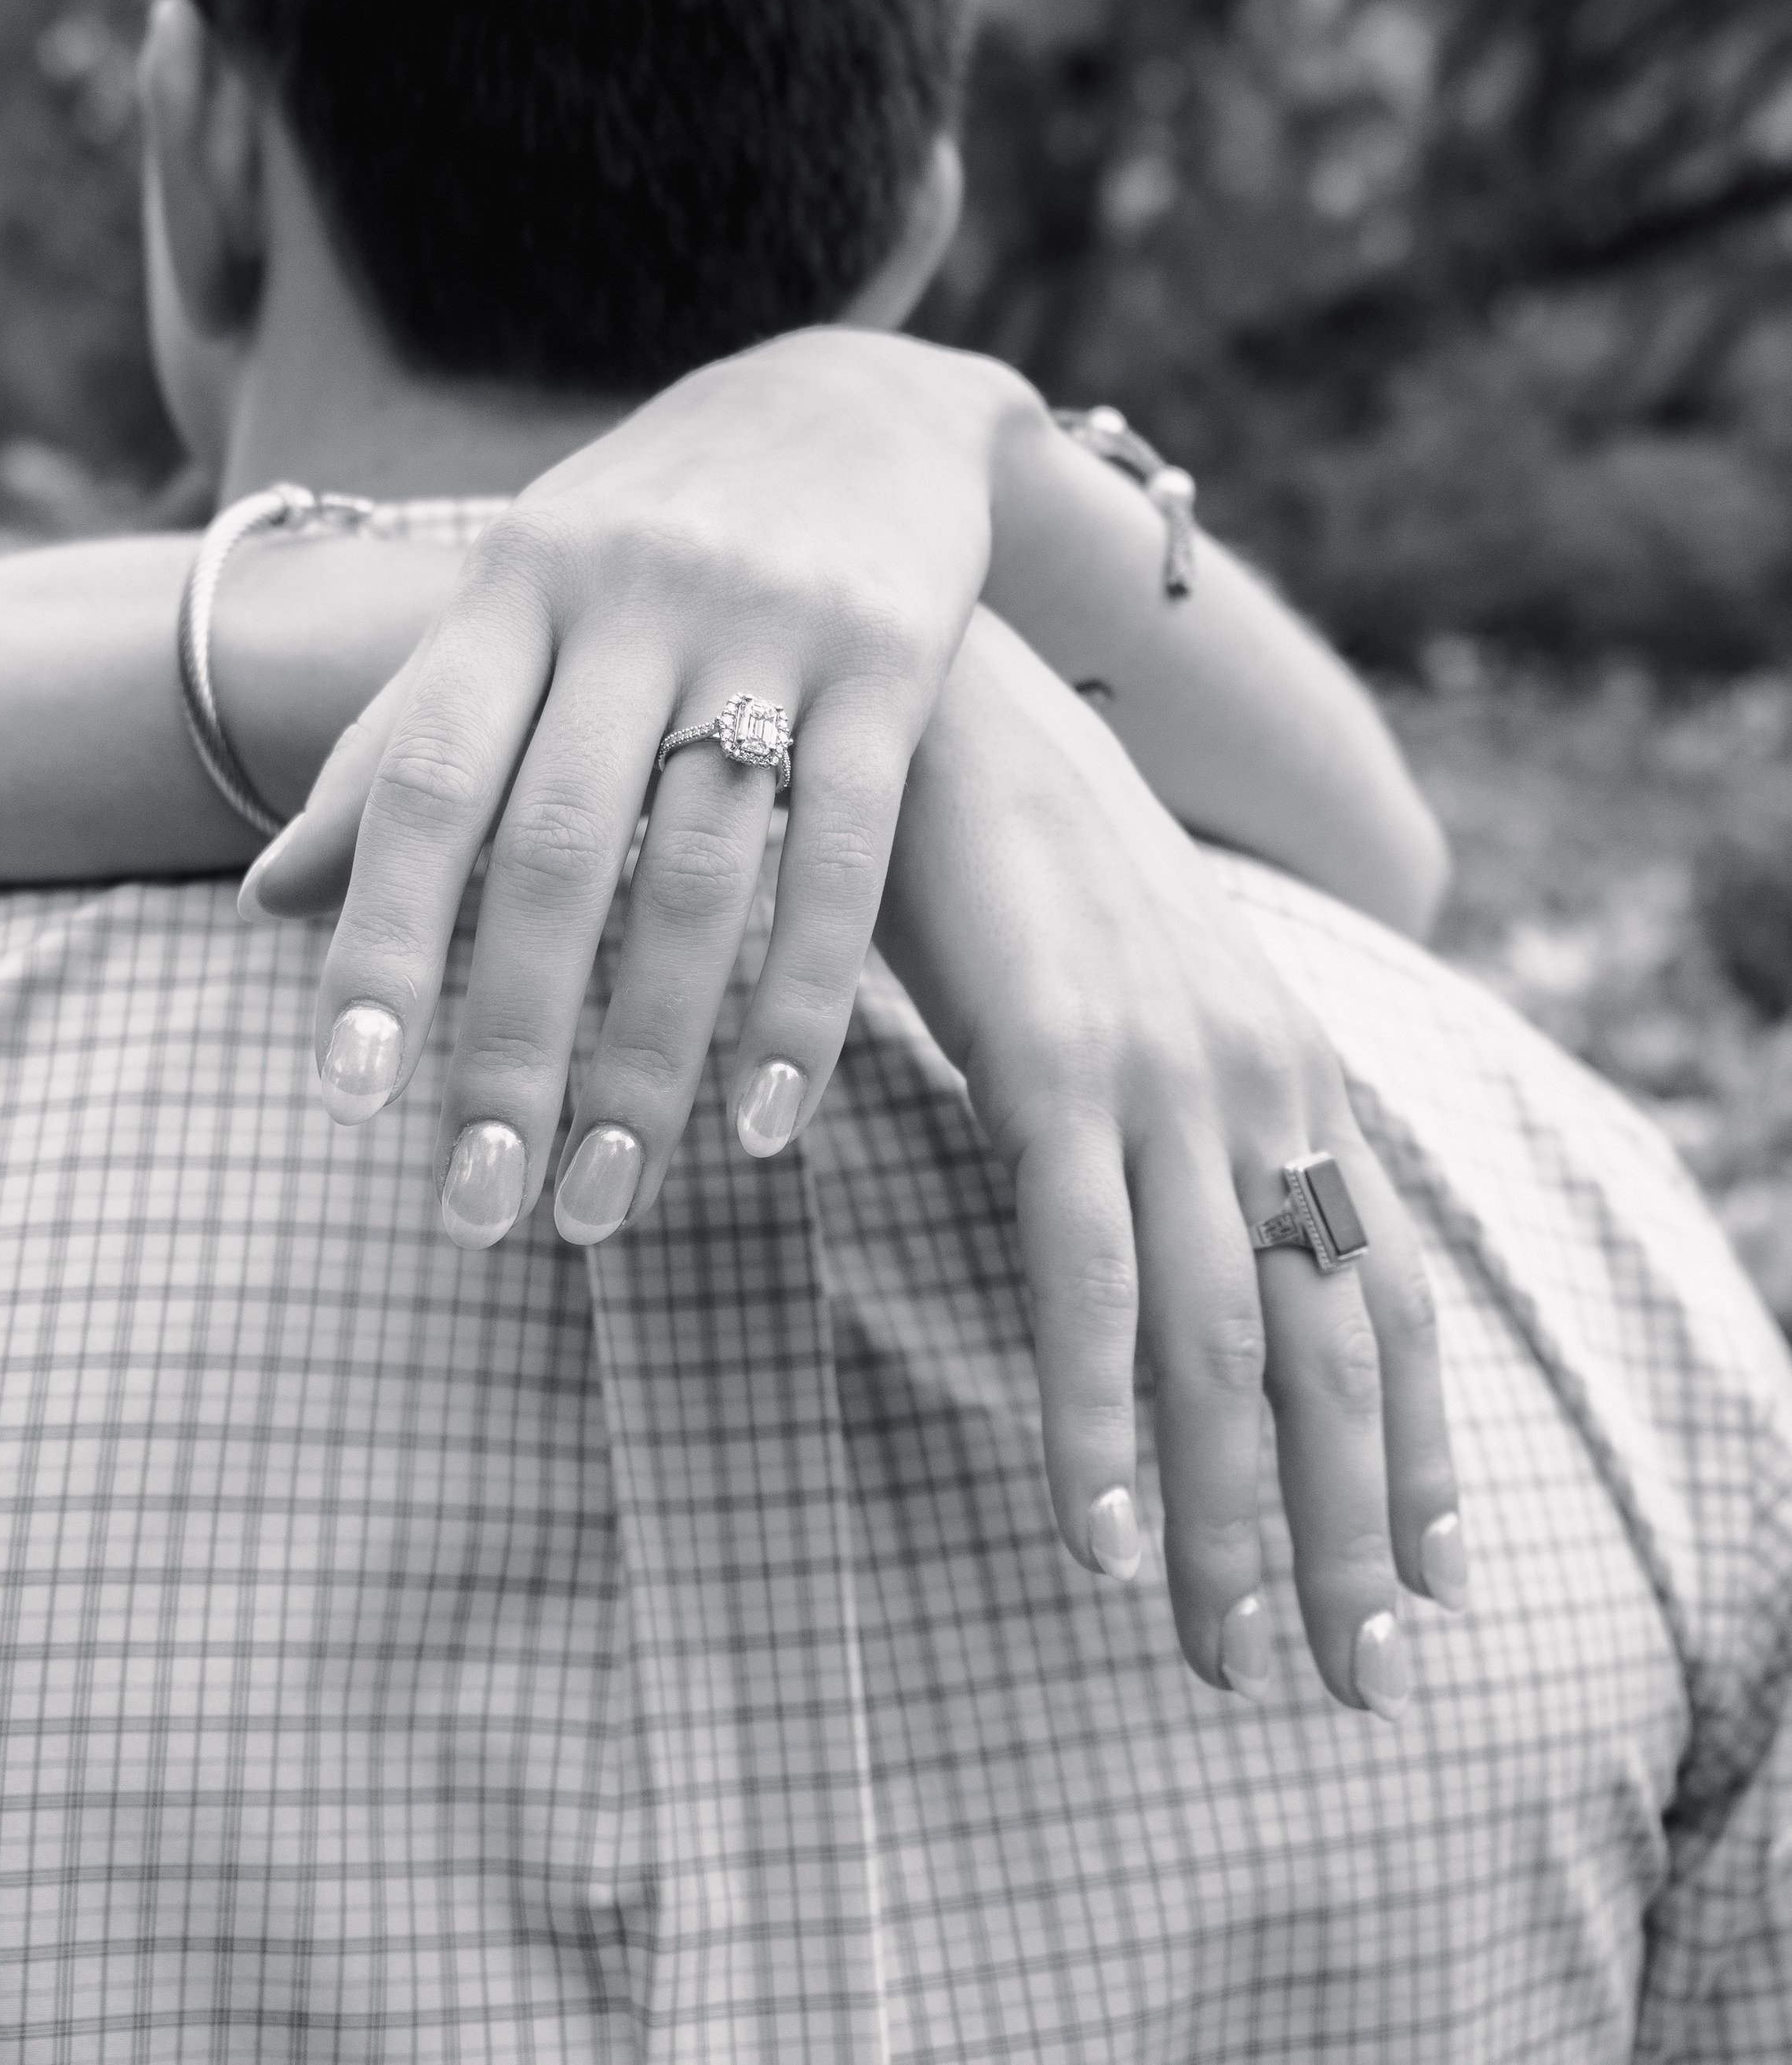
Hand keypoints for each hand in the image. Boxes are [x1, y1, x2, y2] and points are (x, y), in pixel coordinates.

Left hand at [247, 328, 1046, 1242]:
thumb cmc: (646, 531)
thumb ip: (402, 745)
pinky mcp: (896, 659)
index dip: (383, 935)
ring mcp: (770, 622)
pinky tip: (770, 1119)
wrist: (857, 400)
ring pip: (695, 870)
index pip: (425, 775)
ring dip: (650, 1056)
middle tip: (482, 1206)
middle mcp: (631, 597)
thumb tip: (270, 903)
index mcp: (515, 584)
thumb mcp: (511, 602)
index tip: (351, 1096)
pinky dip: (803, 996)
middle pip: (556, 849)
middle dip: (514, 1042)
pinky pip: (843, 853)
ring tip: (609, 1198)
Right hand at [876, 608, 1462, 1716]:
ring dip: (1232, 1519)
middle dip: (1351, 1535)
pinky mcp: (1056, 1058)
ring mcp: (1167, 1070)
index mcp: (1286, 1069)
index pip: (1386, 1292)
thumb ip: (1173, 1111)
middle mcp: (1258, 1080)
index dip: (1418, 1446)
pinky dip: (1097, 1417)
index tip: (1431, 1581)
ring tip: (1230, 1659)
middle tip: (1358, 1687)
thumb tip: (1174, 1231)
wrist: (950, 694)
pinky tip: (1098, 1536)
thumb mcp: (1135, 994)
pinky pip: (1091, 1273)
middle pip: (1331, 1350)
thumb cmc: (1022, 859)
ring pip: (1225, 1340)